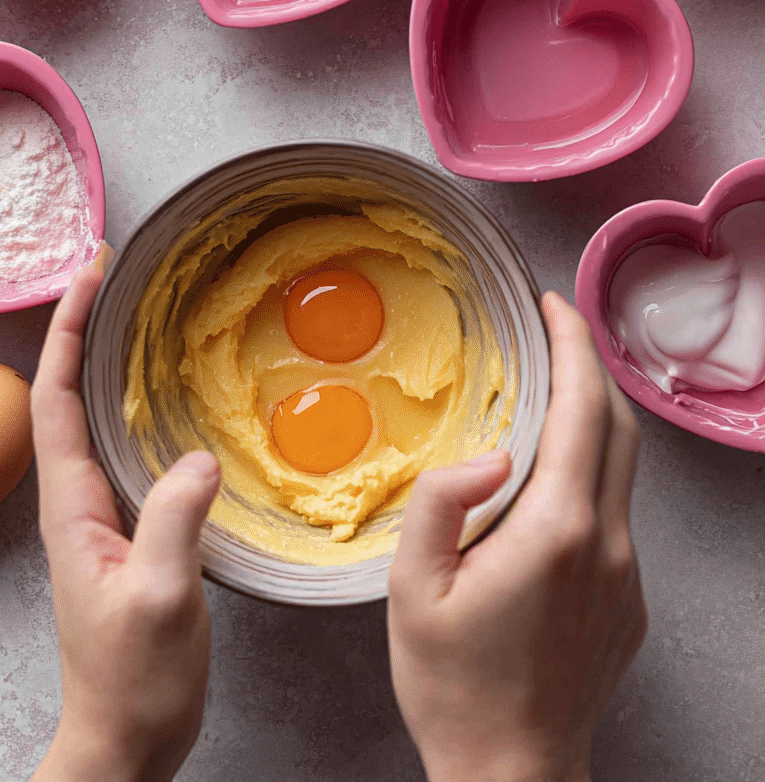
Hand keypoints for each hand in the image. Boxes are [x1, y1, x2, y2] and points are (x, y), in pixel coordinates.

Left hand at [30, 248, 220, 781]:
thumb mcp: (160, 600)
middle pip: (66, 394)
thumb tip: (199, 459)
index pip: (54, 399)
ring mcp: (101, 516)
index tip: (88, 276)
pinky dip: (136, 403)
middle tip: (110, 274)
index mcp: (73, 507)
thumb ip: (175, 524)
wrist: (124, 739)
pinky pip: (124, 447)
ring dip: (104, 359)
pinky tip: (166, 397)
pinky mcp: (128, 530)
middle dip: (80, 328)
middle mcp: (78, 501)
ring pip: (93, 416)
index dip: (66, 332)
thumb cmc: (134, 680)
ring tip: (132, 313)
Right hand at [388, 291, 646, 781]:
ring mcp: (625, 574)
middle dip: (590, 365)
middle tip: (554, 329)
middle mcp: (606, 544)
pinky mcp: (628, 598)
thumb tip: (490, 451)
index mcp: (556, 530)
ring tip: (548, 390)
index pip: (582, 411)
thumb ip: (442, 503)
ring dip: (593, 416)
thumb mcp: (414, 589)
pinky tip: (550, 476)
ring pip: (623, 468)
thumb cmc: (453, 685)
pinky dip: (592, 470)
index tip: (555, 306)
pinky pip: (616, 512)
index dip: (573, 346)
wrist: (511, 772)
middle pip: (618, 427)